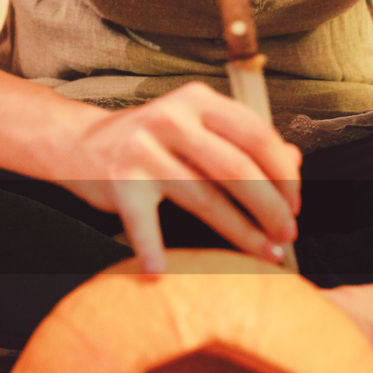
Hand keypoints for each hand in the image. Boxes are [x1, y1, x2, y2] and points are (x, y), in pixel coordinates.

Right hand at [58, 82, 300, 272]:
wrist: (77, 142)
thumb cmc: (144, 140)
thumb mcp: (193, 128)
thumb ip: (240, 140)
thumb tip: (294, 159)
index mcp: (196, 101)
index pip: (256, 135)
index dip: (284, 173)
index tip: (296, 203)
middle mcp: (171, 119)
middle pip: (237, 168)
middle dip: (270, 207)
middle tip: (286, 234)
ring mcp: (143, 150)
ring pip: (206, 197)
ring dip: (241, 232)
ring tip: (264, 252)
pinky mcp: (120, 182)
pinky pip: (145, 224)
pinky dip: (154, 250)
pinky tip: (163, 271)